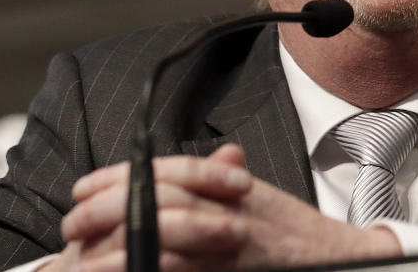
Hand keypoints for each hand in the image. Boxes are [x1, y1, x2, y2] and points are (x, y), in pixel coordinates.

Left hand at [56, 145, 399, 270]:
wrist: (345, 260)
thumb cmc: (297, 237)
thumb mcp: (260, 199)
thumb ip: (227, 182)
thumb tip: (217, 157)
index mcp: (230, 188)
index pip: (166, 170)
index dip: (119, 176)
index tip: (84, 186)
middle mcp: (229, 210)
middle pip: (157, 198)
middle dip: (107, 208)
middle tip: (72, 223)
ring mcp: (231, 246)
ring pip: (165, 235)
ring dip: (118, 243)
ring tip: (84, 255)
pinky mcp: (233, 271)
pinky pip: (183, 270)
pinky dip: (151, 267)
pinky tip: (128, 269)